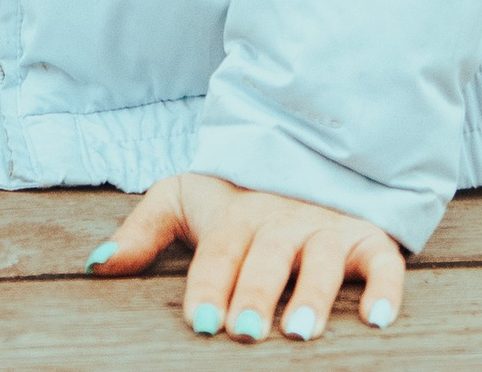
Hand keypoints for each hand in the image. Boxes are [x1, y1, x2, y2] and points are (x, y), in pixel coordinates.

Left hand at [89, 171, 405, 341]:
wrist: (301, 149)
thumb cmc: (233, 194)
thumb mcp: (183, 198)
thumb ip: (140, 232)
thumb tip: (95, 267)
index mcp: (235, 215)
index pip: (218, 251)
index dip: (209, 286)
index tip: (200, 323)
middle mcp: (282, 221)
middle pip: (268, 257)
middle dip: (256, 295)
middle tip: (246, 332)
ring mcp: (326, 228)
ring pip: (324, 261)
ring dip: (313, 296)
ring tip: (300, 332)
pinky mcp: (367, 236)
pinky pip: (384, 261)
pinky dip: (386, 288)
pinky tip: (379, 321)